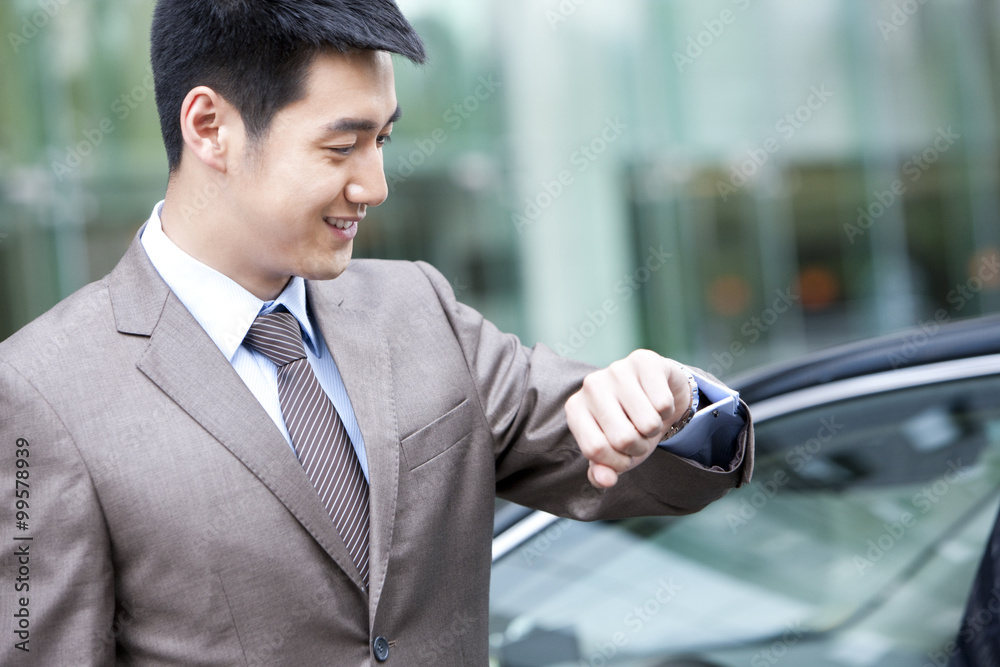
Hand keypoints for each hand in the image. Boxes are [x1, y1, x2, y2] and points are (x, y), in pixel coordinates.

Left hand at [565, 350, 692, 488]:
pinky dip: (667, 411)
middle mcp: (590, 385)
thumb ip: (602, 472)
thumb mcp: (613, 454)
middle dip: (639, 446)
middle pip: (623, 438)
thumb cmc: (629, 427)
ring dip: (654, 430)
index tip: (624, 456)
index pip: (595, 450)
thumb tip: (605, 480)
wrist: (656, 394)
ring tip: (647, 418)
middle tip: (639, 434)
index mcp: (575, 409)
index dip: (618, 462)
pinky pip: (663, 404)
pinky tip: (657, 400)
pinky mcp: (644, 360)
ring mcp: (616, 369)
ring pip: (647, 423)